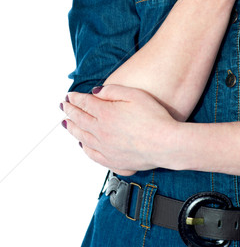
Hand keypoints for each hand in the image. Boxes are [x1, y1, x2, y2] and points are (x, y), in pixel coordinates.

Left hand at [61, 85, 178, 175]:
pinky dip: (84, 147)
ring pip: (82, 137)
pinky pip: (91, 154)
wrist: (165, 144)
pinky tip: (82, 144)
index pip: (85, 104)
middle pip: (79, 120)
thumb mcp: (135, 95)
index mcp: (105, 114)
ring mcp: (105, 148)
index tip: (69, 95)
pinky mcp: (112, 161)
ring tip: (66, 124)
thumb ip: (113, 91)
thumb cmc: (154, 118)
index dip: (75, 98)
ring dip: (72, 128)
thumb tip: (96, 92)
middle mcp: (101, 132)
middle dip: (69, 111)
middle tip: (63, 106)